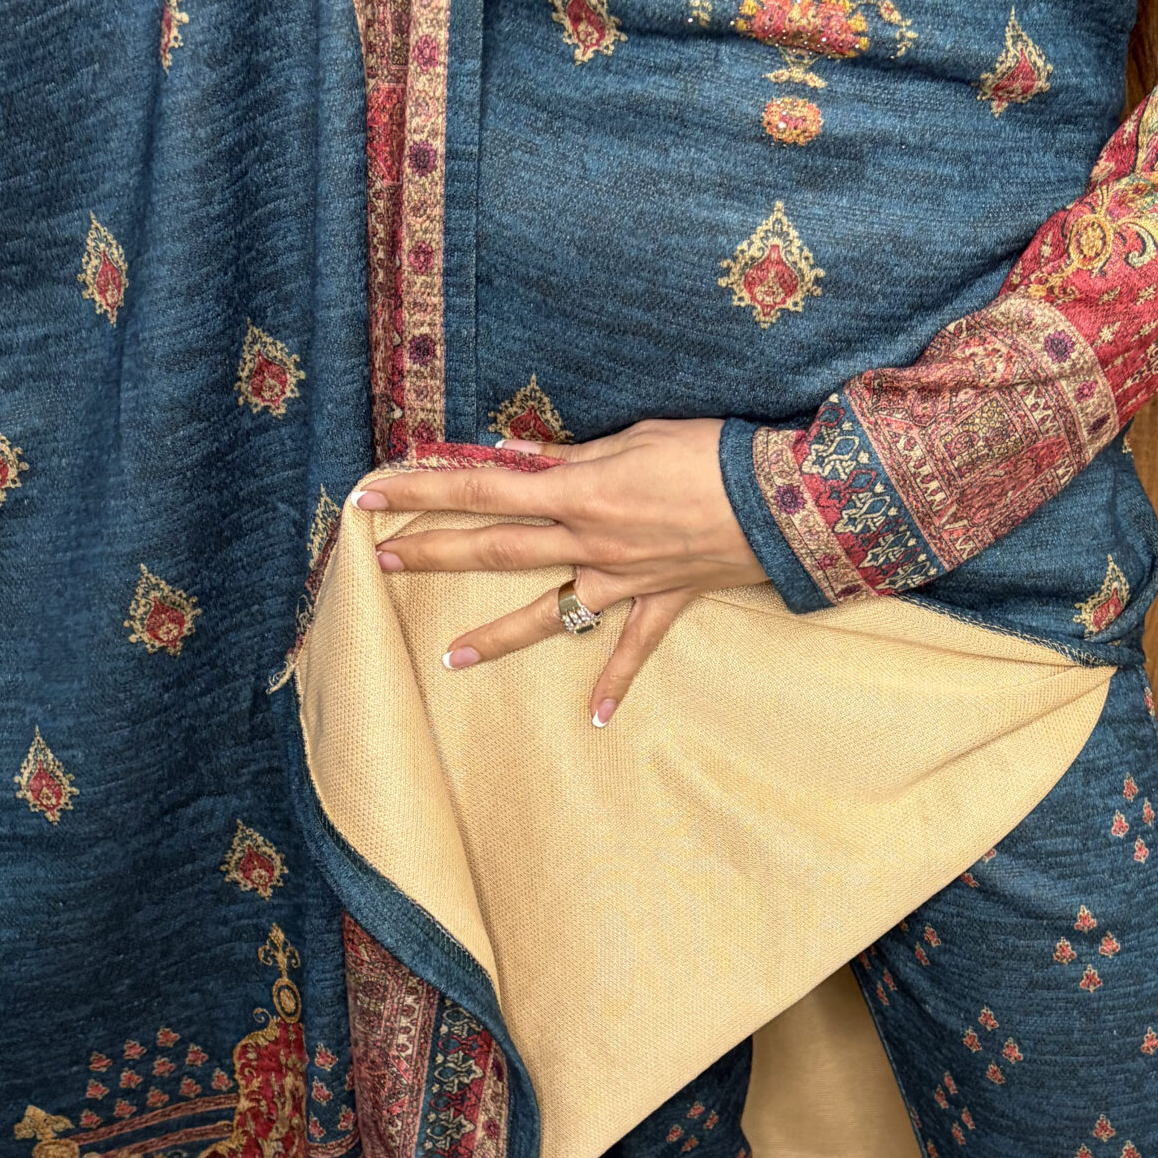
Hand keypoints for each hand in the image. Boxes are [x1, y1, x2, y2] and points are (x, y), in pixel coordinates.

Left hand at [354, 417, 768, 724]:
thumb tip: (516, 456)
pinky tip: (593, 721)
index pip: (484, 486)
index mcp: (579, 491)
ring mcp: (623, 579)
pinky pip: (632, 650)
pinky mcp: (662, 601)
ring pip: (547, 613)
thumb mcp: (636, 437)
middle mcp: (590, 542)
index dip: (424, 487)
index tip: (373, 491)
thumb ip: (572, 455)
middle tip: (383, 559)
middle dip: (436, 553)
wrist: (785, 500)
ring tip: (449, 658)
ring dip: (496, 637)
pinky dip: (613, 684)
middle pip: (497, 549)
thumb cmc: (712, 453)